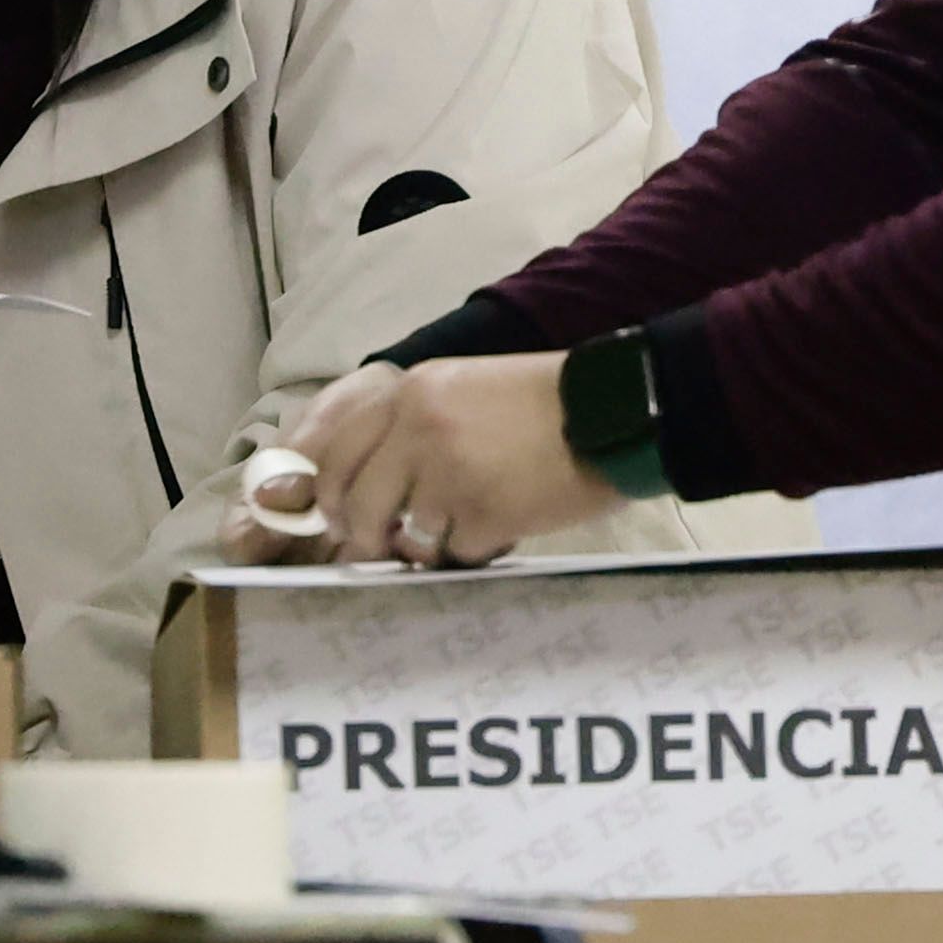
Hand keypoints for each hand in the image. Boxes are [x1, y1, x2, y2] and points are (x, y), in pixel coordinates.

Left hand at [256, 355, 616, 569]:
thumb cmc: (541, 402)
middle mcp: (420, 430)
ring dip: (429, 541)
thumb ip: (411, 427)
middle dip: (362, 534)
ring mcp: (450, 473)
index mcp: (411, 394)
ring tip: (464, 523)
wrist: (612, 411)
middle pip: (357, 501)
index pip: (336, 451)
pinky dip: (473, 549)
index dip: (330, 494)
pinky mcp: (484, 513)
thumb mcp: (462, 389)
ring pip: (407, 534)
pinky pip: (454, 553)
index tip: (337, 515)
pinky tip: (501, 525)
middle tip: (378, 546)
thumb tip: (369, 483)